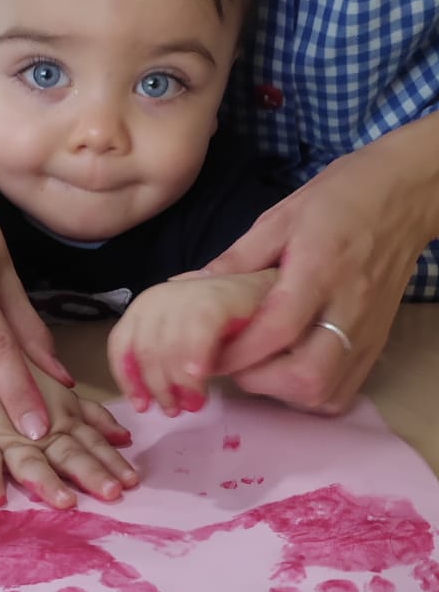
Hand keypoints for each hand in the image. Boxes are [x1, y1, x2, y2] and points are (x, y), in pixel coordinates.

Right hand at [0, 325, 137, 509]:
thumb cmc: (15, 375)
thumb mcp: (59, 396)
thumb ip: (91, 416)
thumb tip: (125, 437)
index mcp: (62, 420)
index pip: (92, 443)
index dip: (111, 461)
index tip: (132, 480)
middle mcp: (40, 430)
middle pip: (68, 453)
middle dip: (90, 472)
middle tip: (111, 491)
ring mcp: (8, 435)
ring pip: (29, 461)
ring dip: (47, 480)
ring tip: (63, 501)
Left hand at [107, 270, 276, 415]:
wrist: (270, 296)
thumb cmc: (227, 325)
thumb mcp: (185, 346)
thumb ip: (166, 363)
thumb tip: (155, 396)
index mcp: (146, 306)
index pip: (121, 345)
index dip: (129, 379)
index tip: (142, 406)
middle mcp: (160, 295)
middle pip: (144, 350)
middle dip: (158, 387)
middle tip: (175, 410)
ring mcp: (187, 293)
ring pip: (168, 346)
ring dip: (178, 382)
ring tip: (193, 403)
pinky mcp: (215, 297)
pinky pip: (197, 335)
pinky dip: (195, 360)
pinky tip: (201, 379)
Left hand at [199, 125, 438, 413]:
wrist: (404, 196)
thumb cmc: (340, 199)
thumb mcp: (280, 217)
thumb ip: (236, 260)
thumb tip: (187, 286)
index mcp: (320, 269)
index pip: (278, 328)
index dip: (237, 351)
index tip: (204, 357)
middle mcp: (348, 307)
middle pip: (306, 376)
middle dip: (259, 380)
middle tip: (234, 362)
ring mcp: (367, 331)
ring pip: (325, 393)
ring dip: (283, 393)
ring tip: (261, 368)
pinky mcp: (376, 344)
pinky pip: (342, 392)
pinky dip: (310, 395)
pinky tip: (290, 372)